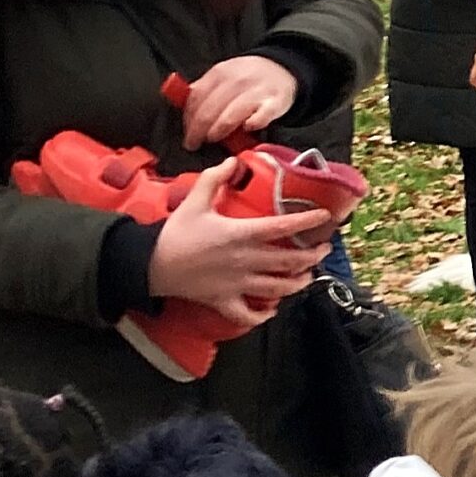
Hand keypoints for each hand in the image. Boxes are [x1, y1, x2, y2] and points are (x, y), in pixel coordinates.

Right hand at [147, 158, 333, 328]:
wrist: (150, 265)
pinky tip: (271, 311)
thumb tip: (234, 161)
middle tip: (324, 249)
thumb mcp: (194, 201)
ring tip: (308, 275)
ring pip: (277, 289)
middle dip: (312, 256)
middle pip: (289, 262)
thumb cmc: (175, 233)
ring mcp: (236, 284)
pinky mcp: (223, 301)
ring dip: (298, 283)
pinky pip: (247, 314)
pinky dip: (262, 316)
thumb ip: (215, 179)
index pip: (283, 227)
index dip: (307, 221)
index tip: (325, 217)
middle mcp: (244, 261)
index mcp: (240, 234)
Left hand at [181, 56, 298, 149]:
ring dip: (218, 131)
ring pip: (230, 116)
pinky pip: (260, 118)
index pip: (196, 98)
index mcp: (220, 73)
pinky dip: (251, 125)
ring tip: (213, 139)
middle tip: (194, 144)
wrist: (282, 68)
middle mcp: (237, 81)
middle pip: (209, 110)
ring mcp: (256, 91)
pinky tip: (246, 129)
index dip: (188, 119)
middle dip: (198, 131)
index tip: (186, 133)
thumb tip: (185, 109)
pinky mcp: (275, 103)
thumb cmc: (248, 77)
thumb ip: (205, 89)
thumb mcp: (224, 75)